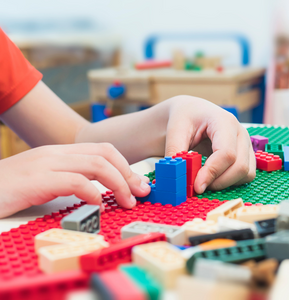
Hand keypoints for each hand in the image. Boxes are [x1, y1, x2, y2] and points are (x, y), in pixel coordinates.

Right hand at [0, 143, 149, 217]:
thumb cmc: (11, 189)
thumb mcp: (46, 179)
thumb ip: (70, 179)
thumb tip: (97, 190)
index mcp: (61, 153)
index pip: (102, 149)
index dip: (125, 165)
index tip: (136, 183)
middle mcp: (57, 153)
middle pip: (105, 152)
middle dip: (128, 172)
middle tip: (140, 191)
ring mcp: (47, 163)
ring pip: (96, 164)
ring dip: (118, 183)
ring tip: (127, 201)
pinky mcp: (37, 180)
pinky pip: (75, 181)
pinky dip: (92, 192)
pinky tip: (98, 204)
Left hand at [164, 96, 255, 193]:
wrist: (192, 112)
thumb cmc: (185, 117)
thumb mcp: (175, 131)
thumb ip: (175, 152)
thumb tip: (176, 175)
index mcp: (224, 122)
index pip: (226, 153)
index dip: (212, 173)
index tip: (196, 186)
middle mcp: (240, 133)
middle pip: (239, 166)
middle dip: (218, 182)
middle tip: (196, 186)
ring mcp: (246, 144)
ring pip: (246, 173)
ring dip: (224, 183)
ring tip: (203, 179)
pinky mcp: (246, 154)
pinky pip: (245, 175)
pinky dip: (230, 181)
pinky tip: (212, 177)